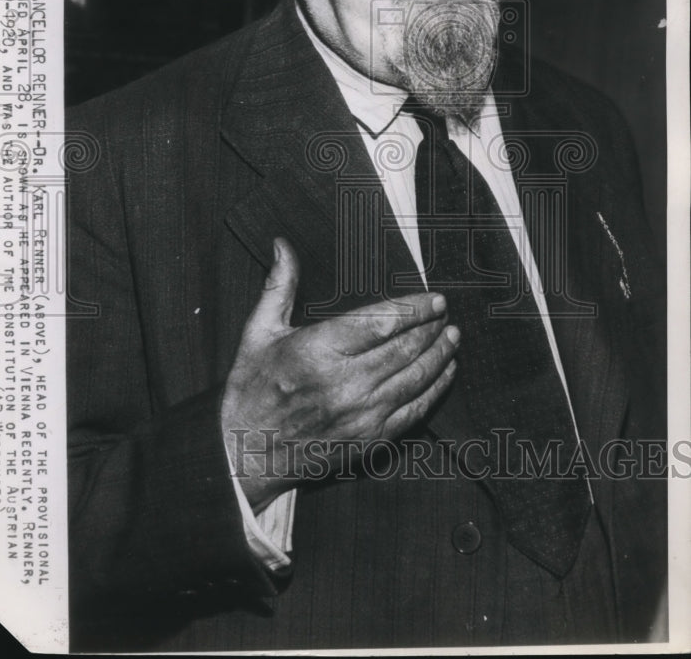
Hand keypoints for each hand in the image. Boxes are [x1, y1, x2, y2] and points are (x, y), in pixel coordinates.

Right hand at [220, 237, 458, 509]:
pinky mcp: (370, 439)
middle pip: (404, 349)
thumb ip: (279, 287)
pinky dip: (435, 389)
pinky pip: (414, 411)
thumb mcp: (258, 333)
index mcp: (317, 351)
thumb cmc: (252, 389)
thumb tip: (283, 246)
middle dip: (431, 328)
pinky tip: (445, 373)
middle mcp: (343, 383)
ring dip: (439, 355)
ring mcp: (361, 414)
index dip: (413, 309)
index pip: (380, 323)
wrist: (246, 452)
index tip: (434, 298)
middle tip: (445, 313)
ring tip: (451, 336)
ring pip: (415, 378)